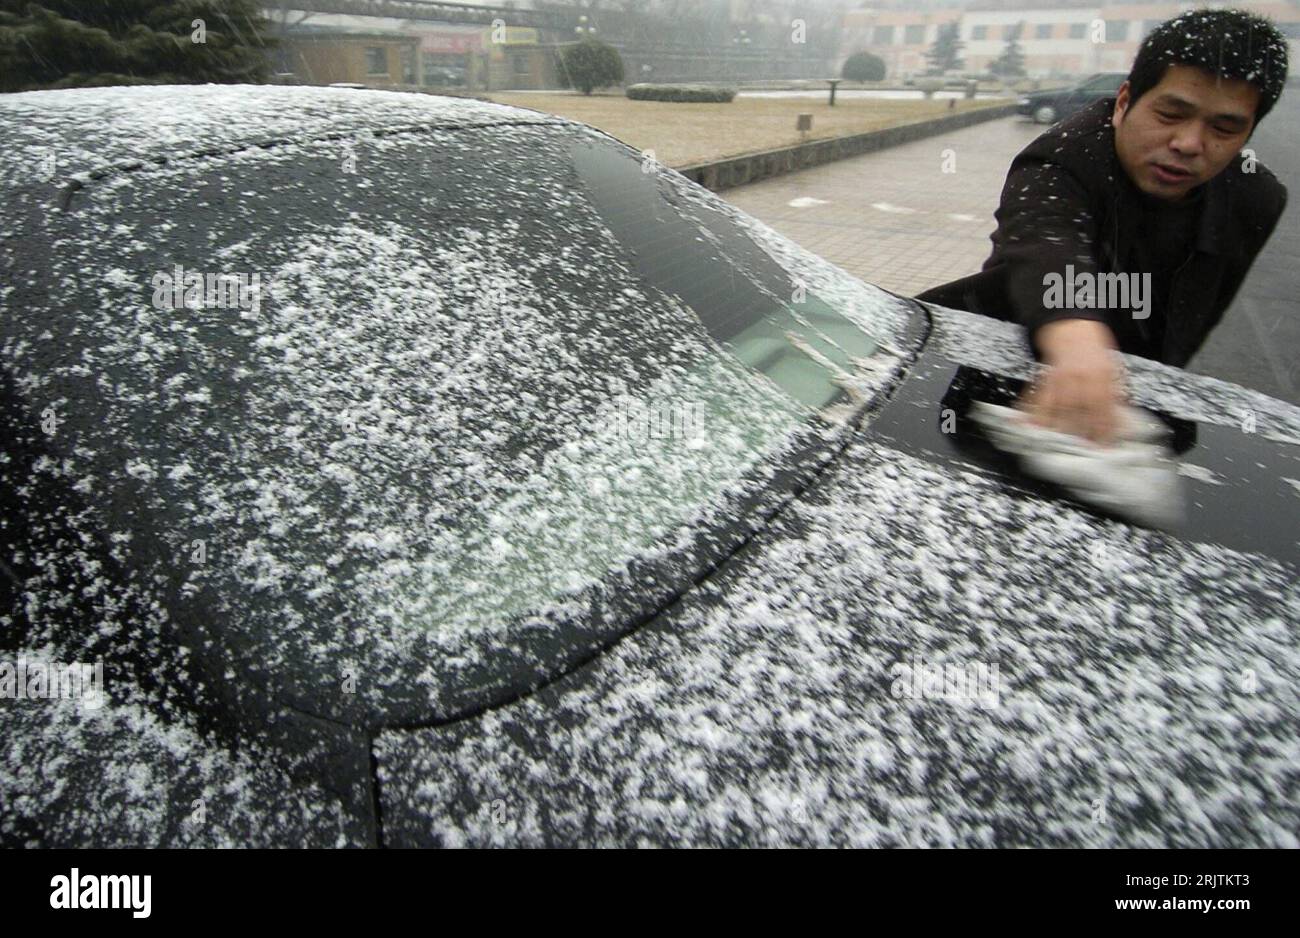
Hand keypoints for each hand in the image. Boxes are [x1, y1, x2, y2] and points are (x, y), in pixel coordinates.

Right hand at [1019, 318, 1123, 444]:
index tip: (1104, 444)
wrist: (1071, 327)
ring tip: (1057, 443)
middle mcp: (1080, 375)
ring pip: (1058, 406)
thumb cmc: (1094, 350)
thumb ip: (1115, 392)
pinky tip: (1027, 425)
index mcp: (1101, 373)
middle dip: (1081, 430)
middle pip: (1080, 408)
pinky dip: (1031, 412)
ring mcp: (1060, 376)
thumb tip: (1120, 419)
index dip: (1104, 426)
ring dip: (1058, 427)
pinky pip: (1037, 397)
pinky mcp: (1044, 376)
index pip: (1104, 405)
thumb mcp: (1112, 367)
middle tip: (1082, 448)